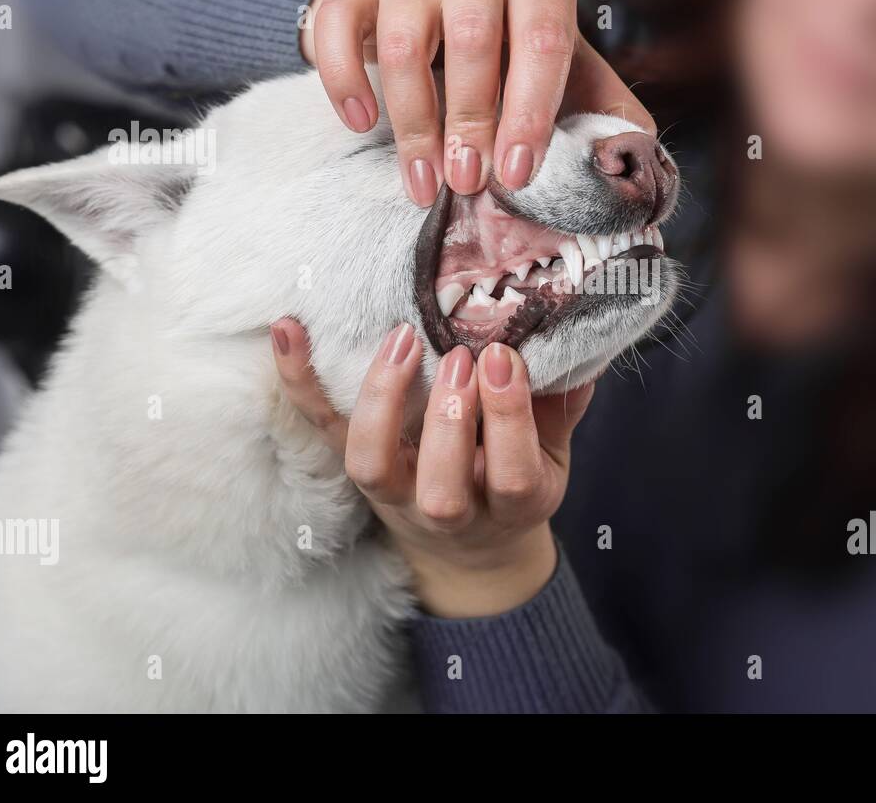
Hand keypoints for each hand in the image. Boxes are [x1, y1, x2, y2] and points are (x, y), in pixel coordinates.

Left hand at [269, 318, 593, 617]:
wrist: (470, 548)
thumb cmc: (514, 484)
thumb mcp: (554, 457)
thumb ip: (562, 407)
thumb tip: (584, 343)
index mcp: (512, 506)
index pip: (512, 477)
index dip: (508, 421)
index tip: (504, 360)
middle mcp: (448, 510)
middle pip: (441, 486)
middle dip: (450, 418)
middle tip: (458, 355)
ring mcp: (394, 495)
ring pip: (372, 467)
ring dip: (383, 402)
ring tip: (402, 341)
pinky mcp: (356, 470)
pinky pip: (320, 429)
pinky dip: (300, 380)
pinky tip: (291, 328)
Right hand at [300, 0, 653, 205]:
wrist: (441, 2)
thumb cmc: (512, 48)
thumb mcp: (566, 70)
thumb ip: (602, 109)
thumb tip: (634, 165)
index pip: (542, 39)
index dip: (530, 112)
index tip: (516, 174)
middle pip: (473, 41)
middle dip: (471, 123)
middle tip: (468, 182)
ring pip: (405, 44)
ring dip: (414, 124)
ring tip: (424, 183)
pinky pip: (337, 26)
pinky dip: (345, 81)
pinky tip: (361, 125)